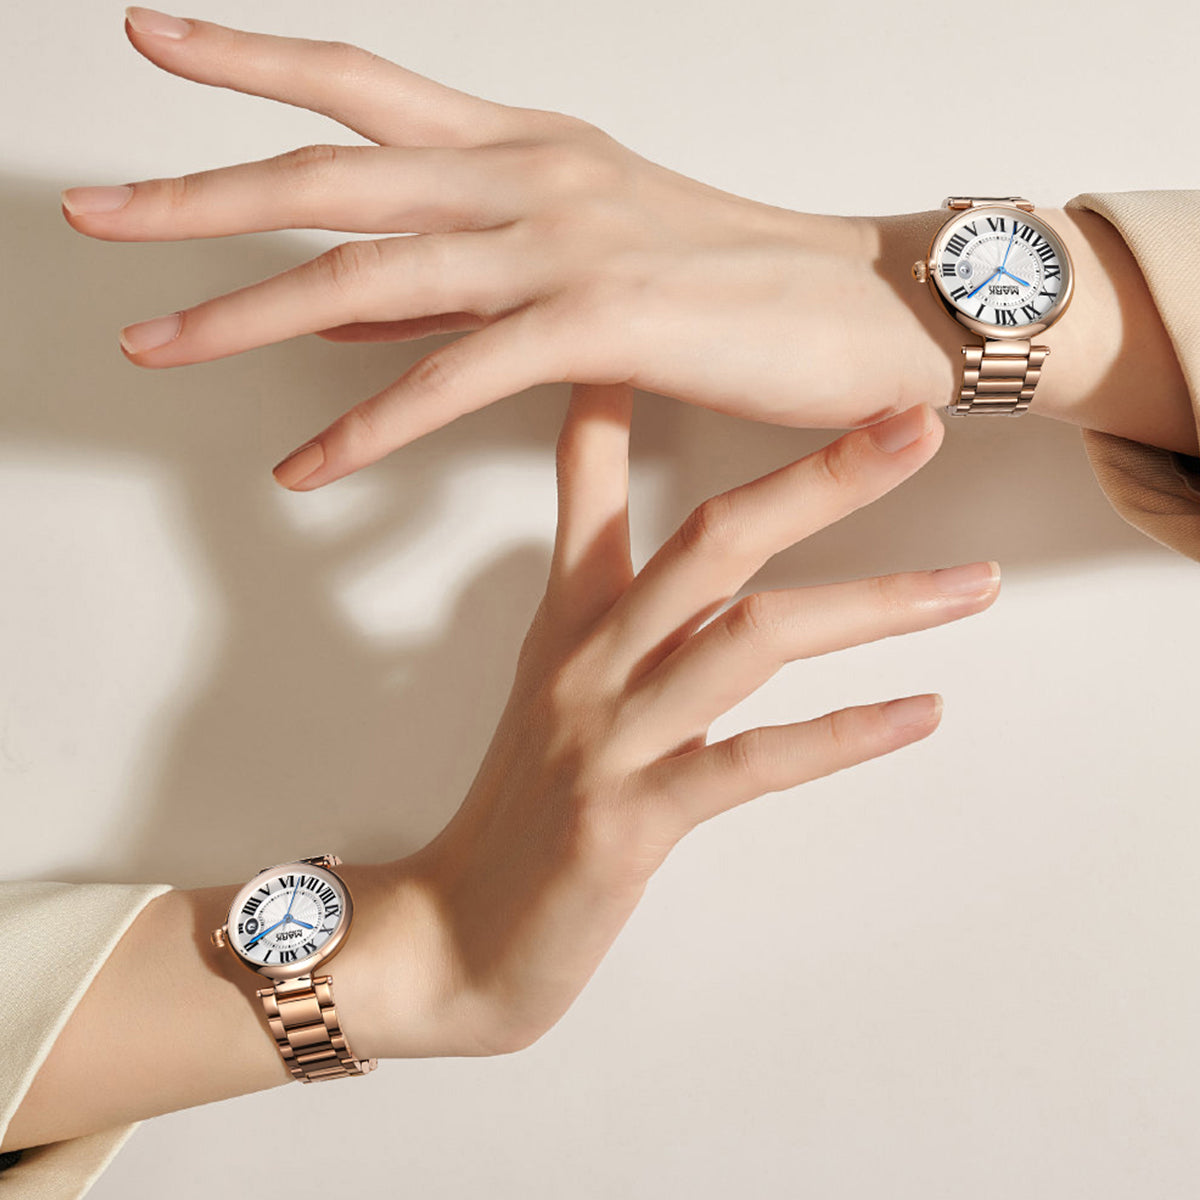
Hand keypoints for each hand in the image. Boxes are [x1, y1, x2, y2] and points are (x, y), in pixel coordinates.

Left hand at [61, 9, 956, 491]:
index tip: (156, 43)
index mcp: (533, 145)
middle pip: (335, 169)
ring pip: (370, 269)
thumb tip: (373, 297)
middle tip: (95, 216)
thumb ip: (477, 271)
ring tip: (157, 347)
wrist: (871, 314)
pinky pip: (455, 374)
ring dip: (250, 312)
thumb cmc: (744, 287)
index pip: (367, 84)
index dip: (256, 56)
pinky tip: (306, 466)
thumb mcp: (595, 253)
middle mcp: (533, 173)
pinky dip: (371, 426)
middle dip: (202, 195)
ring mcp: (564, 241)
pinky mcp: (601, 321)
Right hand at [366, 397, 999, 1057]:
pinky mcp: (632, 822)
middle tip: (915, 423)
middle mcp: (591, 660)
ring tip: (973, 587)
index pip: (593, 478)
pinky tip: (922, 713)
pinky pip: (752, 764)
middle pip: (713, 539)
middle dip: (821, 476)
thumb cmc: (514, 807)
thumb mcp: (546, 682)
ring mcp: (610, 737)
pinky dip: (843, 737)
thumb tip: (629, 541)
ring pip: (750, 640)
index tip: (724, 315)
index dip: (637, 392)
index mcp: (570, 620)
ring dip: (873, 605)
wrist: (451, 935)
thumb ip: (591, 592)